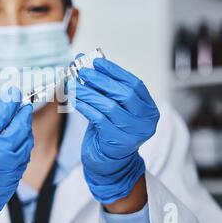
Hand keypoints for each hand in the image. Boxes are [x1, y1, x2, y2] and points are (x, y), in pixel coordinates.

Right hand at [0, 88, 33, 222]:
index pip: (1, 115)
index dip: (10, 101)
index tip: (14, 93)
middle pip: (19, 127)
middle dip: (23, 113)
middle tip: (25, 105)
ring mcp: (7, 170)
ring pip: (26, 145)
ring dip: (26, 131)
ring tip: (24, 123)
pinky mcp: (11, 183)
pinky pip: (23, 162)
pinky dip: (23, 150)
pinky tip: (20, 144)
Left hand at [68, 56, 159, 204]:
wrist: (110, 162)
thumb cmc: (111, 129)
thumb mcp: (113, 107)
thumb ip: (103, 87)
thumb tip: (82, 61)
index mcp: (149, 109)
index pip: (135, 84)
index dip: (115, 71)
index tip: (97, 62)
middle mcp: (146, 121)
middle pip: (124, 94)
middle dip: (100, 80)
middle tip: (82, 71)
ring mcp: (133, 133)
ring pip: (109, 106)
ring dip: (88, 93)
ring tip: (74, 84)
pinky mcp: (117, 142)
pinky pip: (98, 119)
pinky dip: (85, 106)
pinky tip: (75, 99)